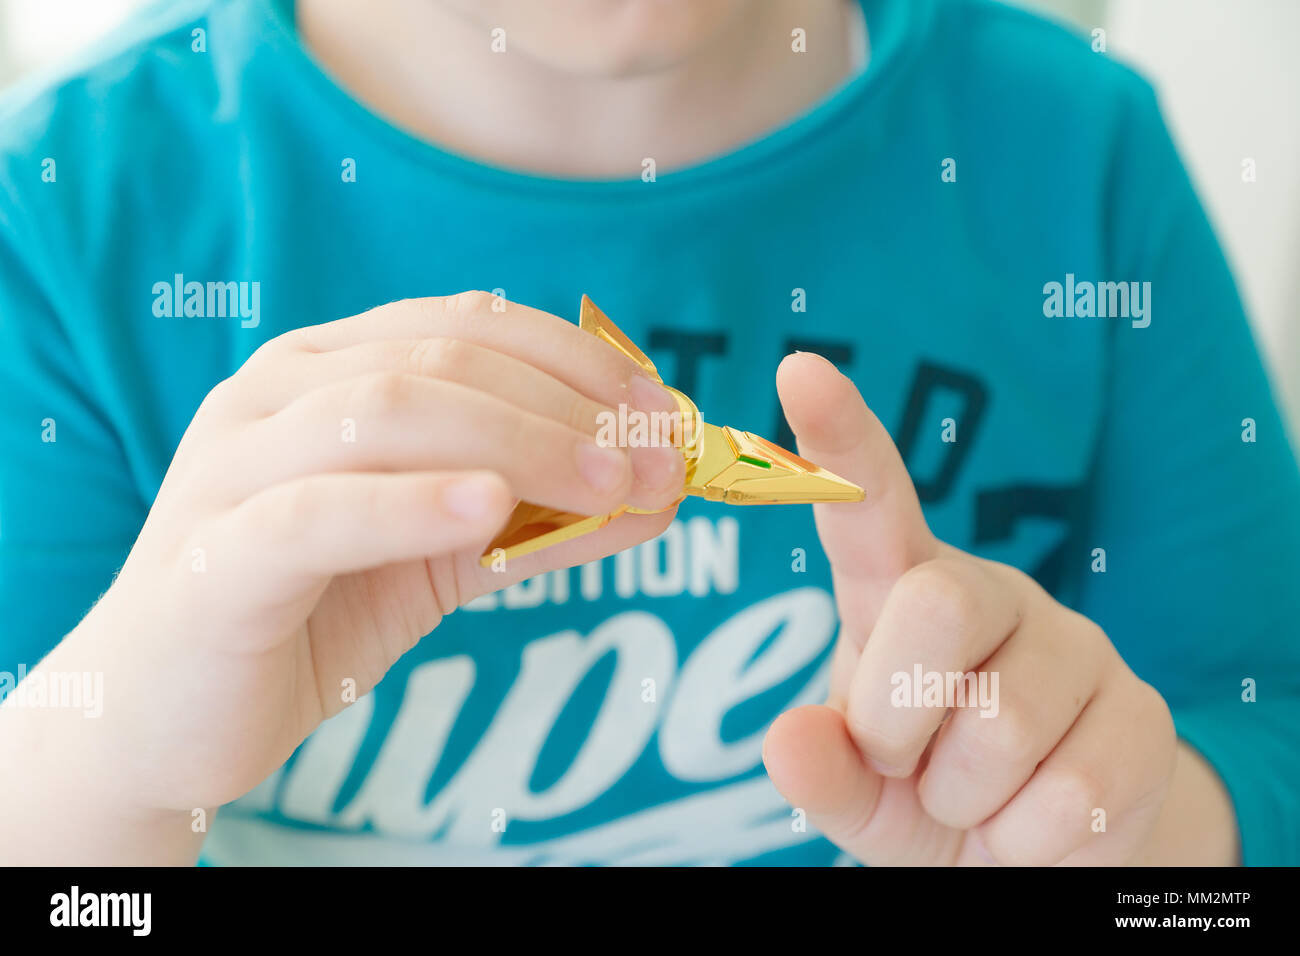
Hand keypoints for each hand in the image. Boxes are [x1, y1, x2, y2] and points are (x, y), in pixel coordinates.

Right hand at [31, 292, 684, 821]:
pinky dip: (411, 503)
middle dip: (567, 407)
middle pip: (442, 361)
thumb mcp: (447, 557)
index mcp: (328, 371)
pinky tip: (491, 508)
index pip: (467, 325)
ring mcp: (233, 467)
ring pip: (388, 414)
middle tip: (656, 460)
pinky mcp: (212, 557)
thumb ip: (542, 521)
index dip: (577, 359)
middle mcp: (276, 395)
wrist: (169, 714)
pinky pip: (317, 512)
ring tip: (609, 485)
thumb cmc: (312, 613)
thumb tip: (662, 492)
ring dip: (519, 442)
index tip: (664, 410)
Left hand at [762, 352, 1180, 864]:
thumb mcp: (857, 793)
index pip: (870, 503)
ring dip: (963, 793)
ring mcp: (1073, 646)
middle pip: (939, 604)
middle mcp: (988, 596)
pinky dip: (1024, 838)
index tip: (800, 369)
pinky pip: (1072, 789)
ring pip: (1006, 718)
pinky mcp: (1142, 713)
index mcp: (899, 593)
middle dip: (899, 714)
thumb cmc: (922, 796)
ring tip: (967, 796)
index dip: (840, 440)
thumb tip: (787, 740)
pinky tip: (1026, 822)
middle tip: (899, 761)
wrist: (1030, 857)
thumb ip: (820, 769)